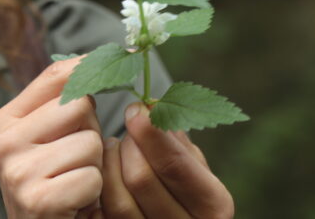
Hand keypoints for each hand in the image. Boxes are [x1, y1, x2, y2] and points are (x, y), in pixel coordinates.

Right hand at [0, 58, 103, 218]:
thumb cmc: (55, 183)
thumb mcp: (49, 137)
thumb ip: (62, 100)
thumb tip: (93, 57)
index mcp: (6, 119)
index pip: (57, 76)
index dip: (91, 71)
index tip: (117, 60)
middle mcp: (4, 141)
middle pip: (80, 106)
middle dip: (92, 133)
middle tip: (75, 160)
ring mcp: (18, 171)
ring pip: (91, 143)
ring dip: (94, 167)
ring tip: (73, 183)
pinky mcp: (37, 200)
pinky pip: (93, 178)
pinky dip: (93, 194)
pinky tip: (74, 204)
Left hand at [96, 103, 233, 218]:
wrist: (180, 217)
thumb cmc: (186, 180)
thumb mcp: (194, 161)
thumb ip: (177, 138)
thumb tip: (149, 107)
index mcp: (214, 205)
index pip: (175, 165)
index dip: (151, 133)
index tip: (136, 110)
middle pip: (141, 179)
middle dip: (129, 145)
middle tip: (128, 127)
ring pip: (118, 200)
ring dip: (110, 163)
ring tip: (112, 144)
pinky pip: (104, 214)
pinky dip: (100, 186)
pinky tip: (104, 168)